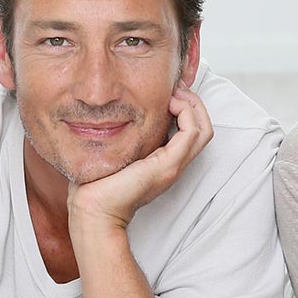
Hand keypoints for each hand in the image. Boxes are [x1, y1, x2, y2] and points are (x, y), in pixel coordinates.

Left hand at [67, 86, 213, 233]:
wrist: (94, 210)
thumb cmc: (97, 186)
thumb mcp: (113, 153)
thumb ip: (119, 137)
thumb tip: (106, 115)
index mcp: (163, 162)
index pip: (191, 131)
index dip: (185, 107)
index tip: (167, 91)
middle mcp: (173, 164)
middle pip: (203, 127)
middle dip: (193, 101)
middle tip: (175, 87)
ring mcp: (174, 165)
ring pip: (203, 128)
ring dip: (192, 104)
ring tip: (173, 92)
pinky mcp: (168, 165)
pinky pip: (191, 132)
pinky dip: (185, 112)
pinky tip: (168, 103)